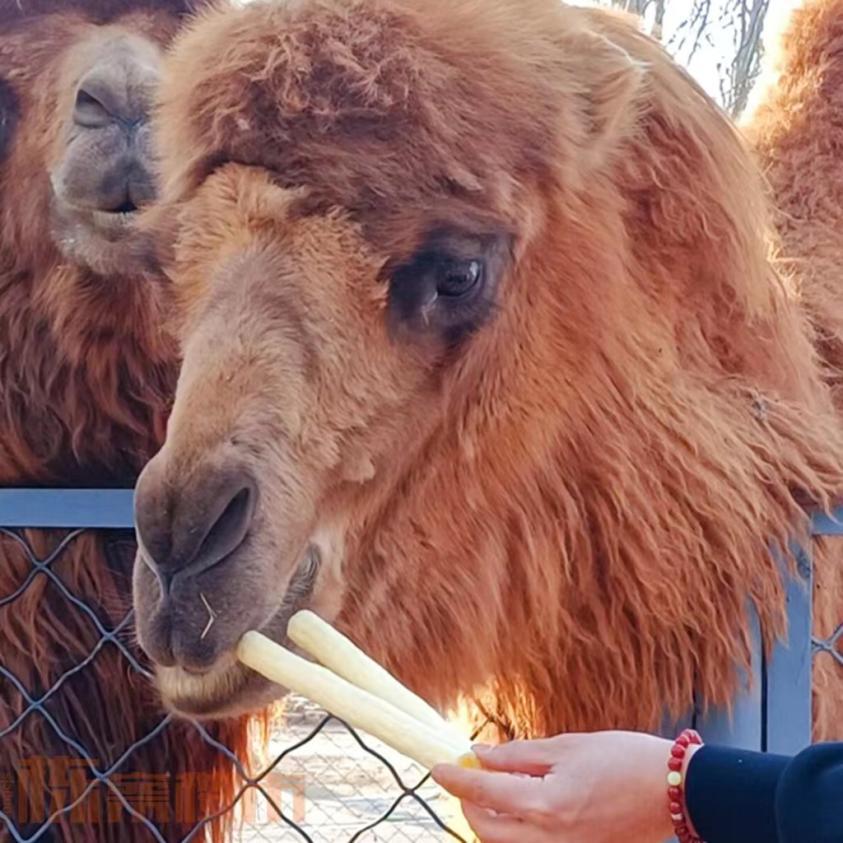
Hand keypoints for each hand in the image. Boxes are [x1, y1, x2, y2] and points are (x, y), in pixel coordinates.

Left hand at [432, 731, 698, 842]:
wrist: (672, 790)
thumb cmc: (621, 758)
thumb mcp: (565, 746)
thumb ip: (518, 754)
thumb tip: (480, 753)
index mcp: (545, 804)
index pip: (484, 792)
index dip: (456, 778)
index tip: (438, 766)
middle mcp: (550, 838)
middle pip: (487, 830)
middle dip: (469, 805)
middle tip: (465, 777)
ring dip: (489, 821)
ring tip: (489, 791)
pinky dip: (515, 831)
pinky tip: (518, 807)